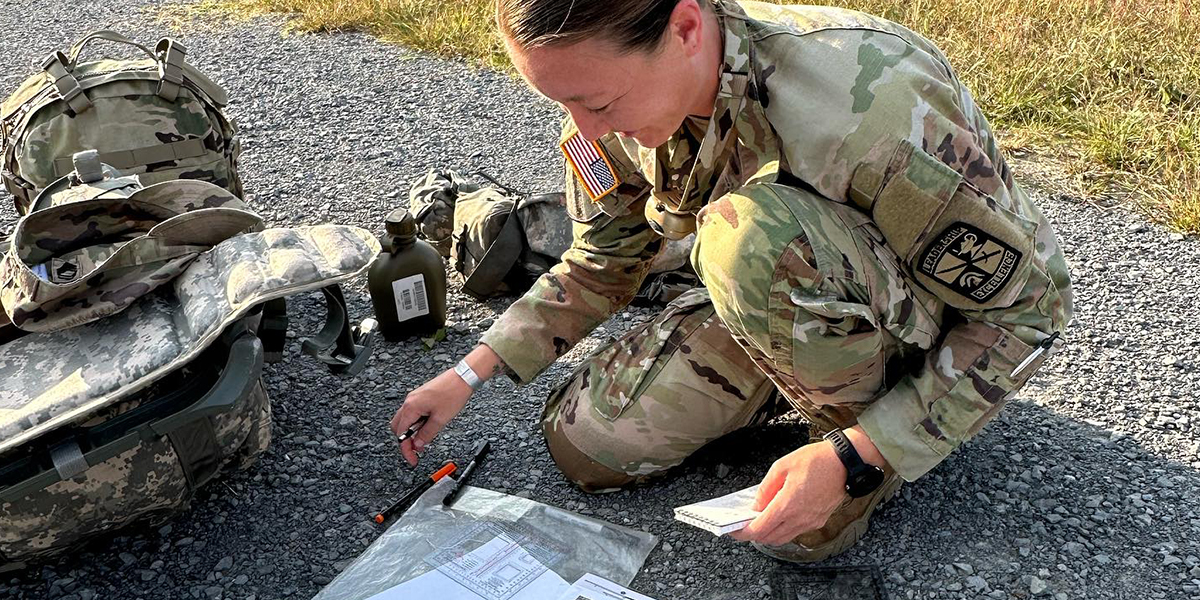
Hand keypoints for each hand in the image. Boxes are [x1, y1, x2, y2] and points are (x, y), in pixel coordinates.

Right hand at [390, 368, 471, 465]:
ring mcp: (414, 398)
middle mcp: (409, 401)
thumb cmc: (453, 393)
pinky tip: (428, 426)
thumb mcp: (441, 419)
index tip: (412, 459)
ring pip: (405, 420)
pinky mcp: (420, 396)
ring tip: (426, 437)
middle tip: (418, 449)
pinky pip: (412, 413)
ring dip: (412, 431)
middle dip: (406, 440)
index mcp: (411, 407)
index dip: (406, 449)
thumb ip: (427, 434)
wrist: (462, 378)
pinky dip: (417, 423)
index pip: (401, 434)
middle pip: (398, 427)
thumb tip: (418, 444)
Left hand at [728, 440, 848, 545]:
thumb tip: (756, 504)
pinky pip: (796, 532)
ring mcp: (811, 522)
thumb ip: (766, 488)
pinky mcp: (819, 521)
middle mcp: (800, 518)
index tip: (734, 530)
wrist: (845, 462)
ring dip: (769, 533)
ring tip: (761, 519)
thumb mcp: (782, 466)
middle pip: (770, 538)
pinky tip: (780, 515)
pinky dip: (784, 528)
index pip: (759, 529)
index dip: (743, 533)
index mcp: (788, 505)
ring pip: (784, 538)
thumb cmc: (817, 460)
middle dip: (754, 534)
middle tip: (745, 524)